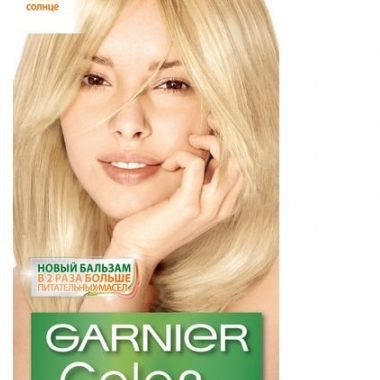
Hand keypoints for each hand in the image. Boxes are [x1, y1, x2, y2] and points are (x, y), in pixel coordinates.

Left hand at [107, 118, 243, 272]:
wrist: (136, 253)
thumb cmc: (153, 224)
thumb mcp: (184, 201)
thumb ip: (198, 182)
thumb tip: (200, 153)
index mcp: (223, 208)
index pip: (244, 168)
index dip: (233, 144)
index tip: (213, 129)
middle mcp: (220, 209)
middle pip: (241, 162)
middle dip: (226, 137)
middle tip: (205, 126)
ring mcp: (207, 209)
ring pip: (228, 162)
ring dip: (209, 142)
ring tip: (190, 141)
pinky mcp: (188, 206)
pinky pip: (196, 164)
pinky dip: (181, 156)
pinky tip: (168, 166)